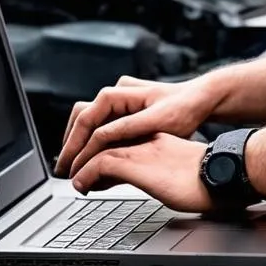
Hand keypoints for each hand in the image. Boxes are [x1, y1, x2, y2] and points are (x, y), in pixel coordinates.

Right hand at [54, 75, 220, 178]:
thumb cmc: (184, 109)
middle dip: (70, 146)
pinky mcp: (125, 110)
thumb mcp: (155, 122)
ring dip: (80, 144)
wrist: (202, 99)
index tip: (68, 168)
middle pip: (80, 120)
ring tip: (75, 167)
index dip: (74, 147)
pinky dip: (93, 142)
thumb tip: (97, 140)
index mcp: (116, 94)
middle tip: (63, 171)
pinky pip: (101, 125)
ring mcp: (118, 101)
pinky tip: (93, 159)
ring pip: (88, 123)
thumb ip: (125, 130)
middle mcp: (113, 94)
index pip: (84, 122)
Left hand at [71, 134, 212, 212]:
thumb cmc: (210, 178)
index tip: (94, 173)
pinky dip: (86, 174)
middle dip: (86, 156)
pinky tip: (82, 186)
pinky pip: (101, 164)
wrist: (222, 174)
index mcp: (157, 140)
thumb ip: (162, 171)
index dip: (102, 155)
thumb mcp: (179, 170)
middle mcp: (146, 141)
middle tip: (76, 174)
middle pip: (105, 141)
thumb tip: (152, 183)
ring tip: (75, 181)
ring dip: (81, 165)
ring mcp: (140, 150)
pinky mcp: (137, 163)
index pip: (120, 142)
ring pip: (97, 149)